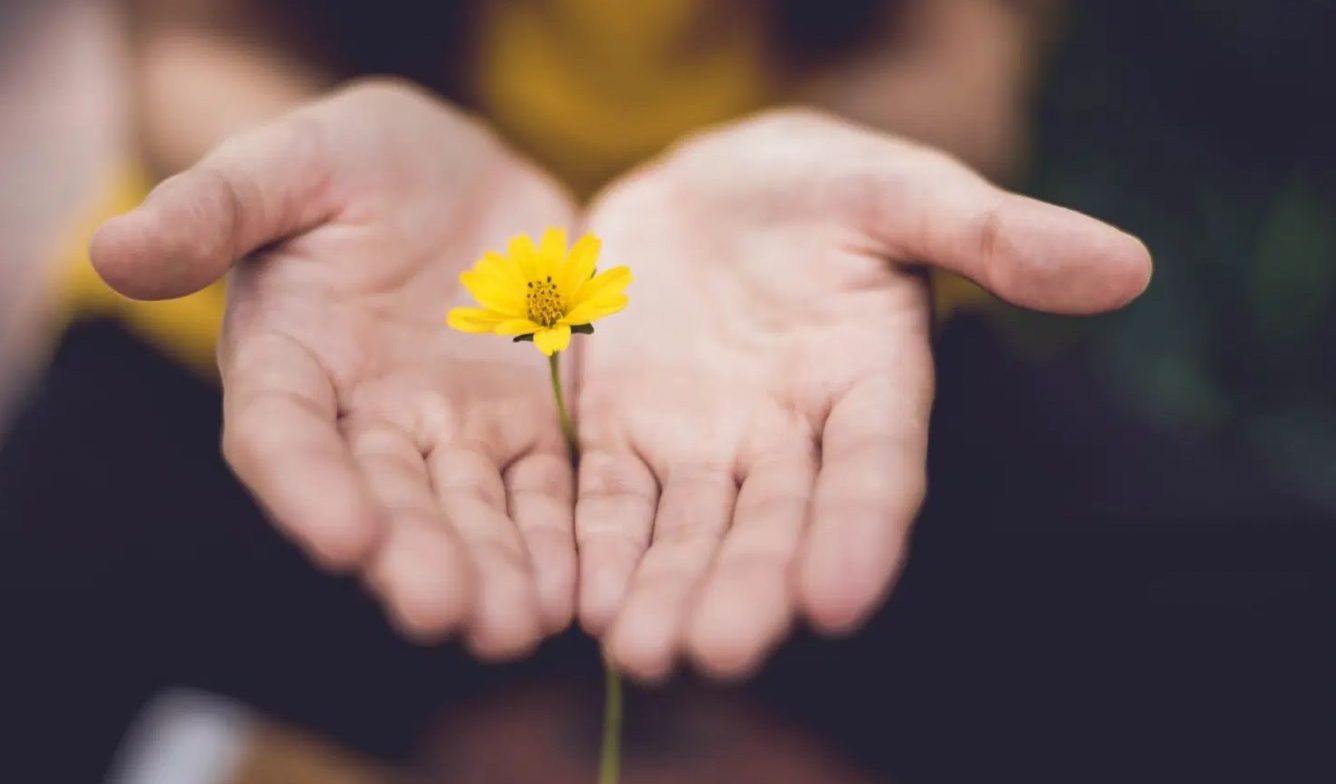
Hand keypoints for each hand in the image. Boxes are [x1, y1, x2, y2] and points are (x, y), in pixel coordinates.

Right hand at [91, 81, 578, 658]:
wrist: (453, 170)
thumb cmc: (351, 161)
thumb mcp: (287, 163)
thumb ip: (214, 208)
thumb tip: (110, 248)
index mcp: (289, 364)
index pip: (284, 438)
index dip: (308, 488)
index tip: (343, 537)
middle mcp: (365, 420)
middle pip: (386, 500)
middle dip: (415, 557)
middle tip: (447, 612)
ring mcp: (452, 431)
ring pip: (472, 512)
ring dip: (495, 570)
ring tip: (519, 624)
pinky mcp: (528, 426)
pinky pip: (546, 490)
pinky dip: (561, 538)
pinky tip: (582, 586)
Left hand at [574, 109, 1150, 679]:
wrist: (709, 186)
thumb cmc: (822, 187)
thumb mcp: (902, 191)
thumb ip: (995, 233)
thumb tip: (1127, 266)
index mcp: (871, 387)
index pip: (875, 471)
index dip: (860, 532)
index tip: (839, 598)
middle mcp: (791, 438)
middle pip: (772, 524)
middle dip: (747, 587)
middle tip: (719, 650)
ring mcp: (704, 444)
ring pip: (687, 530)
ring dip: (664, 589)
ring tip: (640, 650)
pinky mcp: (624, 434)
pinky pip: (608, 498)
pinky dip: (596, 545)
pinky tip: (580, 598)